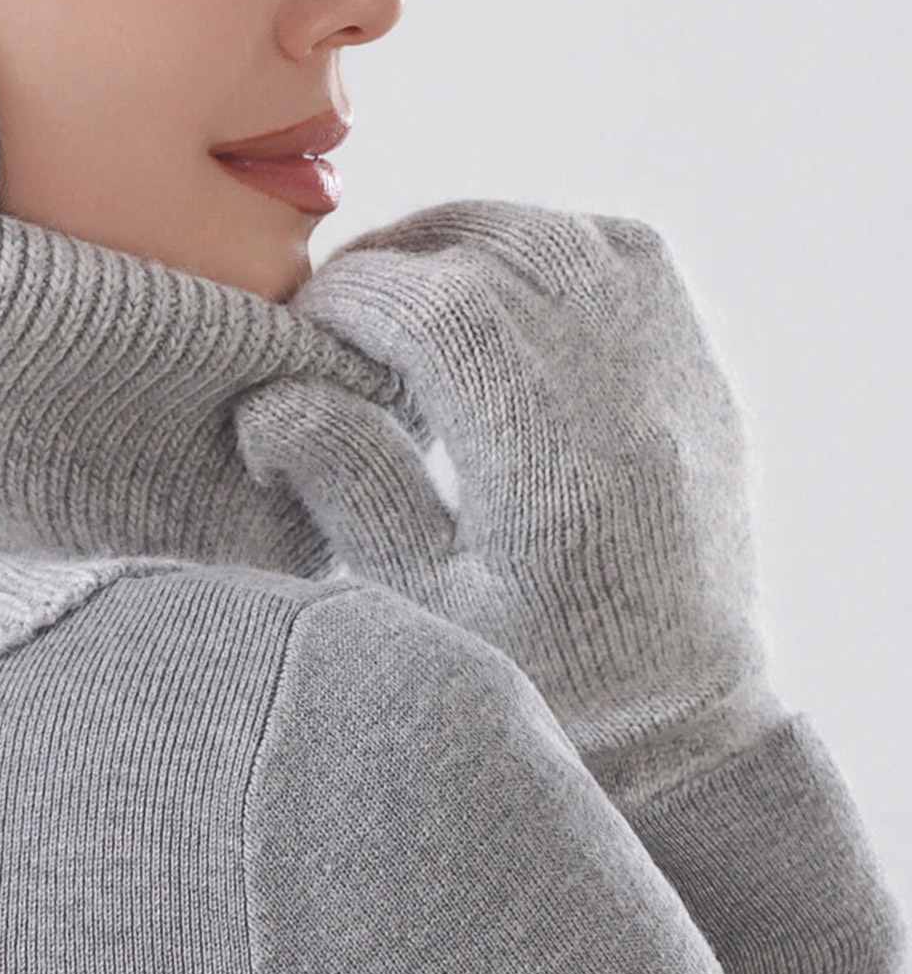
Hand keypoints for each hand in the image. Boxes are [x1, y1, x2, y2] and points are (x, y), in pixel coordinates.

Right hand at [234, 199, 787, 811]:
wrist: (689, 738)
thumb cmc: (545, 688)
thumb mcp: (422, 612)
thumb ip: (350, 488)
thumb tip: (273, 394)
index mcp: (558, 461)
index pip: (444, 309)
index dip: (354, 298)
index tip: (303, 329)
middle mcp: (631, 398)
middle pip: (505, 248)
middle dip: (401, 260)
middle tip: (341, 308)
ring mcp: (677, 377)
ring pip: (566, 235)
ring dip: (471, 239)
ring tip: (406, 287)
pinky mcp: (699, 377)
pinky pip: (628, 255)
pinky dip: (550, 245)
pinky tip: (498, 289)